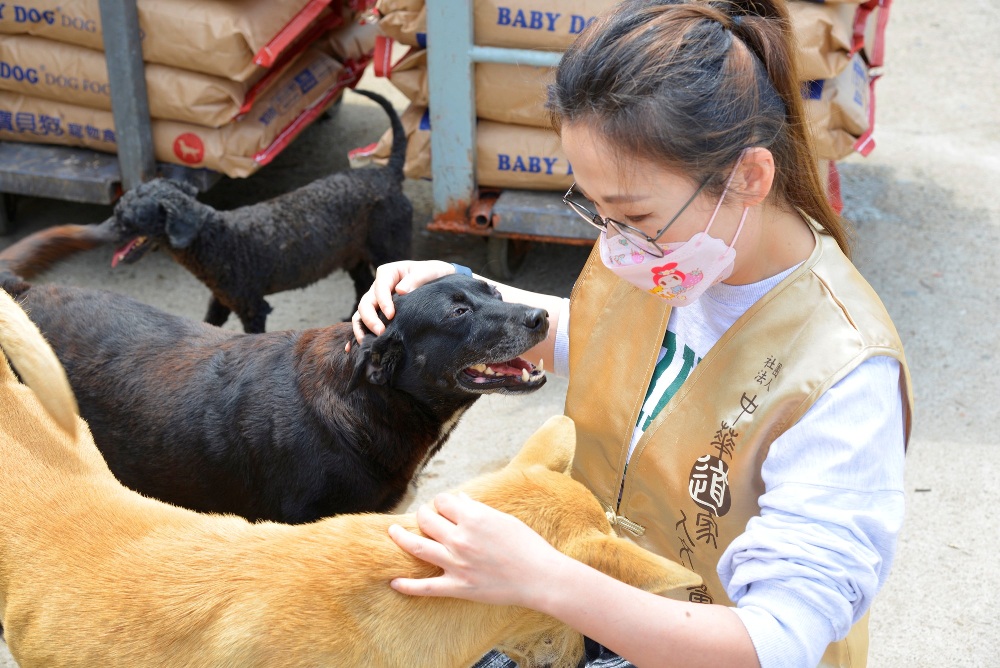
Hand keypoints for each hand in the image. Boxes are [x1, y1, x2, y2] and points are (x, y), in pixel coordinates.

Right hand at [349, 260, 455, 347]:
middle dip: (370, 319)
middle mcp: (378, 287)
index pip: (380, 287)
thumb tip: (400, 291)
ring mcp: (376, 301)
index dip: (383, 301)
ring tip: (369, 343)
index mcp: (388, 273)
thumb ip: (416, 279)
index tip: (391, 315)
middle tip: (381, 332)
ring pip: (361, 314)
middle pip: (366, 303)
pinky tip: (356, 347)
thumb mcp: (428, 272)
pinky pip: (364, 323)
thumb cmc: (432, 274)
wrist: (437, 281)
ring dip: (362, 329)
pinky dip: (360, 333)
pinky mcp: (378, 313)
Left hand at [388, 492, 566, 607]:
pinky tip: (394, 582)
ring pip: (417, 547)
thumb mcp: (504, 519)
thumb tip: (459, 500)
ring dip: (401, 538)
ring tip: (393, 533)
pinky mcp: (457, 587)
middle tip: (425, 517)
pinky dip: (407, 586)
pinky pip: (425, 587)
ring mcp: (456, 563)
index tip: (444, 506)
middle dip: (423, 515)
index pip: (443, 501)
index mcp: (474, 517)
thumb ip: (478, 509)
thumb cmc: (527, 545)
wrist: (540, 577)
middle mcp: (460, 538)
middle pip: (427, 519)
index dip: (442, 502)